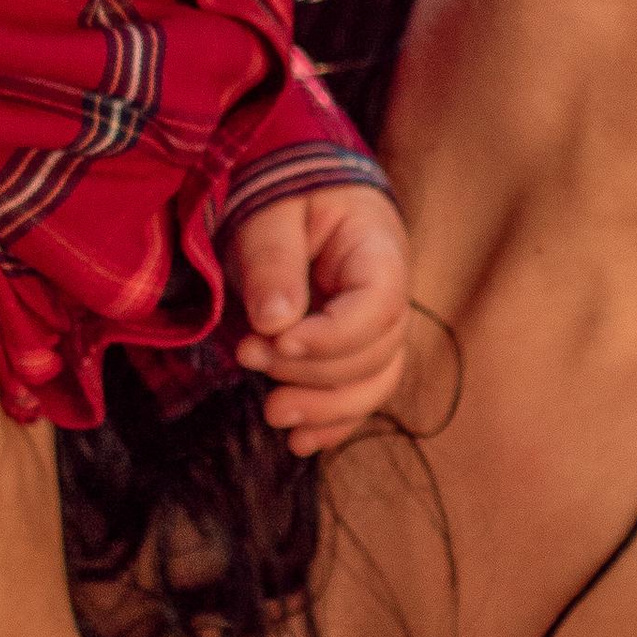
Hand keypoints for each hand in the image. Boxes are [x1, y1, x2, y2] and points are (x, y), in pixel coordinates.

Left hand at [227, 182, 409, 455]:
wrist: (291, 194)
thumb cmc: (281, 194)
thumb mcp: (269, 213)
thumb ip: (274, 261)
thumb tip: (274, 322)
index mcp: (377, 249)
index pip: (378, 306)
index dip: (333, 335)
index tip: (277, 341)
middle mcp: (389, 294)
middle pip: (375, 352)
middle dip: (312, 370)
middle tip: (247, 356)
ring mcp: (375, 327)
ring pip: (374, 383)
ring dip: (326, 408)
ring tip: (275, 414)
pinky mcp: (353, 351)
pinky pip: (359, 395)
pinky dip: (333, 423)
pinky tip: (299, 442)